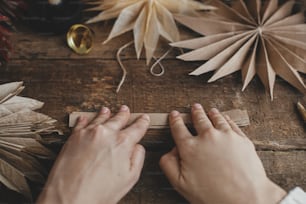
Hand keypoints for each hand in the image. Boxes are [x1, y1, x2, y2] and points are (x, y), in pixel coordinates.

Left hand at [37, 105, 149, 203]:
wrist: (70, 197)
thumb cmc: (99, 192)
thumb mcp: (130, 178)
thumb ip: (138, 158)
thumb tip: (138, 146)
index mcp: (123, 143)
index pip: (137, 128)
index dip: (142, 122)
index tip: (144, 118)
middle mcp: (106, 133)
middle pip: (118, 119)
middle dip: (124, 114)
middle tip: (126, 110)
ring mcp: (89, 133)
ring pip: (100, 118)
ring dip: (105, 113)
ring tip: (107, 109)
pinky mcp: (74, 137)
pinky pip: (81, 123)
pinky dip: (85, 119)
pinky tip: (86, 118)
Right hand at [160, 104, 285, 203]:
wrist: (246, 198)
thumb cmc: (213, 195)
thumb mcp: (181, 184)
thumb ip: (169, 165)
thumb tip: (170, 151)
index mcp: (190, 147)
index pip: (179, 128)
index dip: (175, 120)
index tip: (175, 115)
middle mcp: (207, 137)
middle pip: (199, 119)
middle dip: (195, 112)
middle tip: (194, 107)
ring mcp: (225, 136)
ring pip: (216, 118)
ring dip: (211, 113)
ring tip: (210, 110)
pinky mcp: (241, 139)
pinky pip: (231, 123)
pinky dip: (226, 118)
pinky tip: (225, 117)